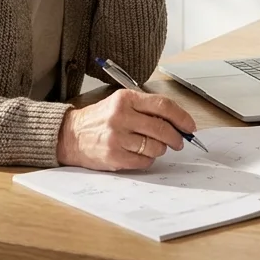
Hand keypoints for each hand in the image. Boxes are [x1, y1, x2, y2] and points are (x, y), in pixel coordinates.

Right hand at [56, 89, 197, 170]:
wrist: (70, 135)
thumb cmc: (99, 120)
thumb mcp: (120, 103)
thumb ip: (146, 109)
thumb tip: (178, 123)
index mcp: (125, 99)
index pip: (163, 105)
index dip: (181, 117)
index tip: (189, 126)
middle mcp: (121, 116)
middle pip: (162, 128)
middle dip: (176, 137)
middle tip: (179, 141)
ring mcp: (117, 137)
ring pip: (156, 146)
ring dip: (161, 149)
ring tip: (154, 147)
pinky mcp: (115, 156)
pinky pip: (144, 161)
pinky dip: (148, 159)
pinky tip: (141, 154)